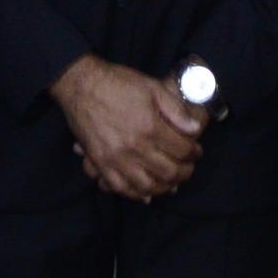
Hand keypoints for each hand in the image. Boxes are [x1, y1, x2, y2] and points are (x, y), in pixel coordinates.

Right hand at [53, 55, 202, 200]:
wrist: (81, 84)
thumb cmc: (118, 83)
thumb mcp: (152, 88)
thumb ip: (175, 111)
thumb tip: (195, 129)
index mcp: (150, 128)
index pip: (182, 150)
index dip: (194, 153)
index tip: (196, 152)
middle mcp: (135, 147)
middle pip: (168, 172)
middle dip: (184, 173)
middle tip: (187, 168)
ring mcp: (116, 158)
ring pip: (146, 186)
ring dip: (163, 187)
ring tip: (170, 182)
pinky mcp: (100, 163)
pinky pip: (120, 188)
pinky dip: (135, 194)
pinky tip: (144, 193)